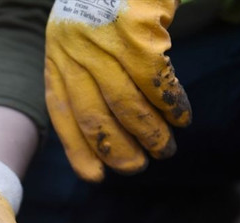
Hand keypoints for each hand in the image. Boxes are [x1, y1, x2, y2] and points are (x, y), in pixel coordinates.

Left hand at [45, 0, 191, 180]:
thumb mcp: (82, 34)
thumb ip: (87, 72)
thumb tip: (107, 129)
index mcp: (57, 52)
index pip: (62, 112)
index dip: (79, 149)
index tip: (96, 177)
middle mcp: (72, 48)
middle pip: (93, 115)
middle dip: (118, 149)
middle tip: (140, 166)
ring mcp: (101, 39)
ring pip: (126, 103)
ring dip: (150, 133)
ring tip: (167, 148)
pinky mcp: (134, 29)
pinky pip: (155, 82)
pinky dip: (171, 105)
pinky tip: (182, 118)